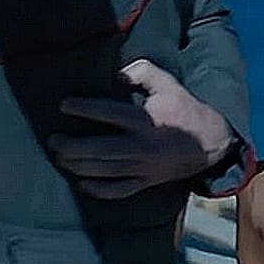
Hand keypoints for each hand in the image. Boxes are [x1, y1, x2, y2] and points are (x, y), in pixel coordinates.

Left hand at [48, 59, 235, 199]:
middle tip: (53, 140)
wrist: (210, 143)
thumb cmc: (185, 109)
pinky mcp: (145, 182)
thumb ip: (143, 72)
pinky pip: (119, 191)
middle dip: (73, 147)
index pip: (110, 115)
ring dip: (78, 166)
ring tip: (60, 157)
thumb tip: (117, 73)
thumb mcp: (168, 84)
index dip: (85, 109)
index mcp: (147, 121)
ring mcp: (143, 169)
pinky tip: (82, 183)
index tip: (64, 105)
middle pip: (100, 150)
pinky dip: (99, 190)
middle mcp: (142, 147)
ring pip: (105, 172)